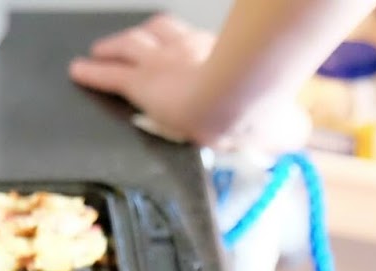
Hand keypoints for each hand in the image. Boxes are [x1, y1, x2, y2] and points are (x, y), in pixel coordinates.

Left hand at [69, 12, 309, 153]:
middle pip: (159, 34)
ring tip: (99, 50)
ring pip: (131, 47)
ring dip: (114, 47)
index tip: (180, 45)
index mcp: (219, 57)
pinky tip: (77, 71)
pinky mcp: (140, 84)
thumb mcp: (286, 123)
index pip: (196, 42)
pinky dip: (92, 73)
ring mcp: (160, 65)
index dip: (185, 42)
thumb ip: (289, 127)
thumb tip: (298, 131)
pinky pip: (110, 76)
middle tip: (131, 41)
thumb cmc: (261, 111)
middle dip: (145, 37)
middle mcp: (187, 51)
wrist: (235, 104)